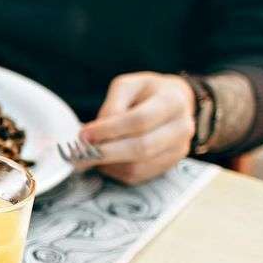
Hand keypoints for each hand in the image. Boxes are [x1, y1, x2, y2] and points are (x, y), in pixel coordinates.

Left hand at [78, 72, 194, 183]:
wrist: (174, 102)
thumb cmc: (146, 92)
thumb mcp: (128, 86)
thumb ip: (111, 107)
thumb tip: (93, 135)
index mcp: (173, 101)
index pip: (139, 121)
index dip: (109, 130)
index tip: (84, 134)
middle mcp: (182, 128)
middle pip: (141, 148)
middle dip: (106, 152)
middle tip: (81, 153)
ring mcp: (178, 150)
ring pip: (137, 167)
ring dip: (108, 164)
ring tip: (92, 154)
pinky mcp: (169, 166)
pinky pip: (137, 176)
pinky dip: (115, 171)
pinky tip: (106, 160)